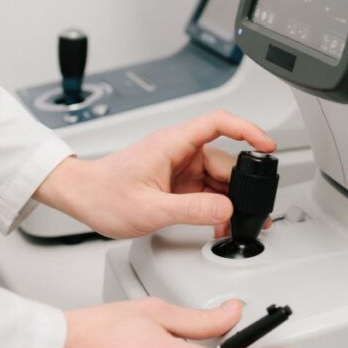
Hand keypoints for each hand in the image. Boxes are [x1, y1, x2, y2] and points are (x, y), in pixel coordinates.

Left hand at [34, 109, 275, 238]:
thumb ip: (192, 210)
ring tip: (230, 224)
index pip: (219, 123)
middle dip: (240, 187)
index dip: (247, 130)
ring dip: (227, 201)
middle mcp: (179, 151)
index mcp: (173, 144)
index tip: (267, 145)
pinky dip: (215, 206)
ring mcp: (180, 166)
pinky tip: (218, 222)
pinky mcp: (178, 181)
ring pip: (218, 179)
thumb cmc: (103, 194)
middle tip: (252, 211)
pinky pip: (206, 189)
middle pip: (224, 161)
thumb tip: (226, 210)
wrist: (81, 197)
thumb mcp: (150, 209)